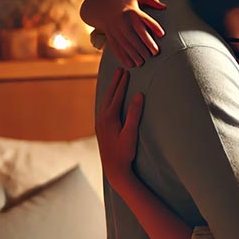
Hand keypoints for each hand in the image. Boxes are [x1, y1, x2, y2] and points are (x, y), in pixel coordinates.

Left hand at [97, 67, 144, 192]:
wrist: (114, 169)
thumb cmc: (124, 153)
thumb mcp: (131, 133)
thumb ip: (135, 114)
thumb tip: (139, 95)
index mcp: (109, 118)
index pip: (117, 96)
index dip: (122, 83)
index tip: (127, 71)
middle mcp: (102, 119)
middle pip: (109, 96)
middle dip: (115, 82)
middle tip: (120, 69)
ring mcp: (100, 124)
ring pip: (105, 101)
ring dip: (111, 90)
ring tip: (116, 80)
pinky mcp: (101, 129)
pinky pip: (103, 108)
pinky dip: (108, 99)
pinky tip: (110, 100)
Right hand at [105, 0, 166, 67]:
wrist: (104, 8)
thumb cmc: (127, 4)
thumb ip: (152, 0)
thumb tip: (165, 7)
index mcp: (133, 12)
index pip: (145, 20)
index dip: (154, 27)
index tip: (162, 35)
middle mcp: (124, 21)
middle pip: (135, 35)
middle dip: (145, 45)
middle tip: (154, 53)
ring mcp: (116, 30)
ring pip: (126, 44)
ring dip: (134, 54)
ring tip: (142, 62)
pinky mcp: (110, 36)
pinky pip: (117, 48)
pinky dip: (123, 57)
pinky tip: (130, 64)